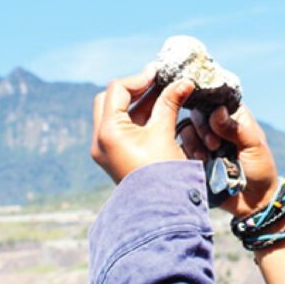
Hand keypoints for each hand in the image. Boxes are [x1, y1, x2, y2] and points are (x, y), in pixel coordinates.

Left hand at [91, 65, 193, 183]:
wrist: (161, 211)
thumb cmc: (163, 173)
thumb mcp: (165, 133)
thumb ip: (170, 103)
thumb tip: (183, 81)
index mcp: (108, 132)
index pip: (117, 90)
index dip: (140, 78)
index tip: (160, 72)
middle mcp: (100, 140)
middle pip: (111, 100)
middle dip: (135, 89)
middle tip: (158, 82)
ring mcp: (105, 150)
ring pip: (117, 115)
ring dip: (138, 103)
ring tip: (164, 94)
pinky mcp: (115, 157)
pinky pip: (122, 129)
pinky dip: (138, 118)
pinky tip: (159, 112)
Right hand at [177, 104, 279, 216]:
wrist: (253, 201)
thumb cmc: (260, 170)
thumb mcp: (254, 146)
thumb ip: (235, 128)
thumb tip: (217, 111)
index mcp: (234, 117)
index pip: (216, 98)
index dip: (209, 102)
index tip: (208, 115)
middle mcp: (217, 126)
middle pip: (197, 112)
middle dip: (202, 127)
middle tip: (214, 145)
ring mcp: (204, 141)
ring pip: (187, 129)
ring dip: (194, 142)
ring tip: (206, 157)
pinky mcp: (195, 157)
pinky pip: (182, 148)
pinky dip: (189, 153)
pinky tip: (200, 163)